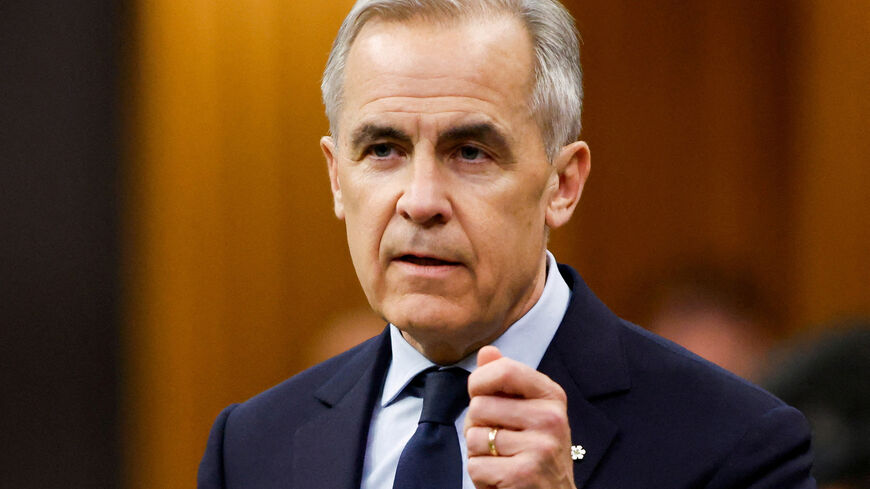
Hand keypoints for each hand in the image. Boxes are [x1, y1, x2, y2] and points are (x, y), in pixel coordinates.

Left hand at [463, 346, 575, 488]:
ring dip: (479, 453)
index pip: (504, 371)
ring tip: (502, 459)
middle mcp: (551, 418)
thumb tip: (487, 351)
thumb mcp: (527, 411)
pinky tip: (502, 478)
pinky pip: (476, 465)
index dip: (479, 382)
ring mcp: (540, 447)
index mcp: (551, 396)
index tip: (480, 396)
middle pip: (480, 405)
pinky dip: (481, 475)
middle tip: (499, 441)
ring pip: (474, 437)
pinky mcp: (524, 474)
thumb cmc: (534, 452)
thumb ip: (506, 380)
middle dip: (477, 425)